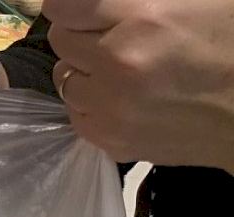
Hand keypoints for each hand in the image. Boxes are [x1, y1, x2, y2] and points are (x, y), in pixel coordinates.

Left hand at [46, 0, 233, 171]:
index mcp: (142, 20)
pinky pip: (77, 115)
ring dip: (85, 72)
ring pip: (65, 80)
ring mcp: (111, 108)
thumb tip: (94, 6)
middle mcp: (118, 64)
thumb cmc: (229, 46)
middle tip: (114, 38)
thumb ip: (131, 2)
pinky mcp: (112, 141)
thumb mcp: (191, 2)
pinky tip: (123, 98)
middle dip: (82, 36)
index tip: (84, 12)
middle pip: (61, 42)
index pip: (63, 8)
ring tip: (121, 70)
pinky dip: (92, 105)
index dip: (72, 8)